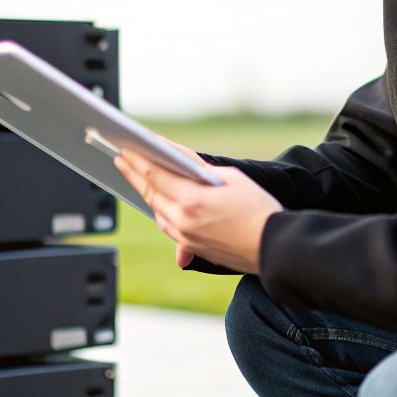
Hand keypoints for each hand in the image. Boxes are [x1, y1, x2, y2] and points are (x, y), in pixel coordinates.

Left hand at [113, 149, 282, 275]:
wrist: (274, 247)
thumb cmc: (259, 210)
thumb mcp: (231, 179)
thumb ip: (200, 171)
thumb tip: (181, 163)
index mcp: (192, 200)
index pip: (156, 175)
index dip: (138, 160)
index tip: (126, 148)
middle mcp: (182, 221)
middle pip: (151, 193)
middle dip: (134, 174)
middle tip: (121, 158)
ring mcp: (185, 237)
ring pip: (156, 210)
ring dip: (144, 192)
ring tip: (135, 177)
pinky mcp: (192, 248)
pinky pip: (167, 226)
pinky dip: (158, 210)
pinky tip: (156, 201)